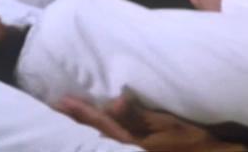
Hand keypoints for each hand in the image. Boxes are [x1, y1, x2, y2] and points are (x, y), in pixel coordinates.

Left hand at [55, 96, 247, 151]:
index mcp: (133, 142)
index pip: (101, 124)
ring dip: (83, 129)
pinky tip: (91, 132)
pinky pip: (111, 146)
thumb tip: (115, 101)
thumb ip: (139, 116)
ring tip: (66, 117)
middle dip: (74, 122)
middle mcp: (127, 151)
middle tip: (55, 108)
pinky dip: (98, 137)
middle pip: (95, 135)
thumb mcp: (168, 124)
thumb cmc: (193, 139)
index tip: (62, 101)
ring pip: (99, 143)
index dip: (81, 113)